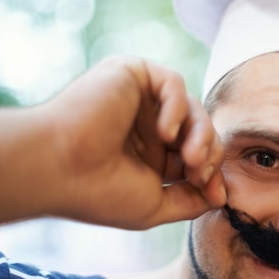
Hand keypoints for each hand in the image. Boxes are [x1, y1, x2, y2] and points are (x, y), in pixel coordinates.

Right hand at [43, 56, 225, 228]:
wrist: (58, 168)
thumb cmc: (100, 192)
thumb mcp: (155, 205)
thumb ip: (190, 200)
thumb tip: (220, 196)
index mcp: (149, 155)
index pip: (195, 155)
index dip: (211, 172)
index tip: (216, 195)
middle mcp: (146, 125)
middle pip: (200, 131)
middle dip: (210, 154)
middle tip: (199, 174)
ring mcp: (139, 100)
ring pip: (192, 108)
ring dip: (200, 135)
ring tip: (190, 159)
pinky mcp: (131, 74)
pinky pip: (173, 83)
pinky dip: (178, 107)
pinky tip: (164, 132)